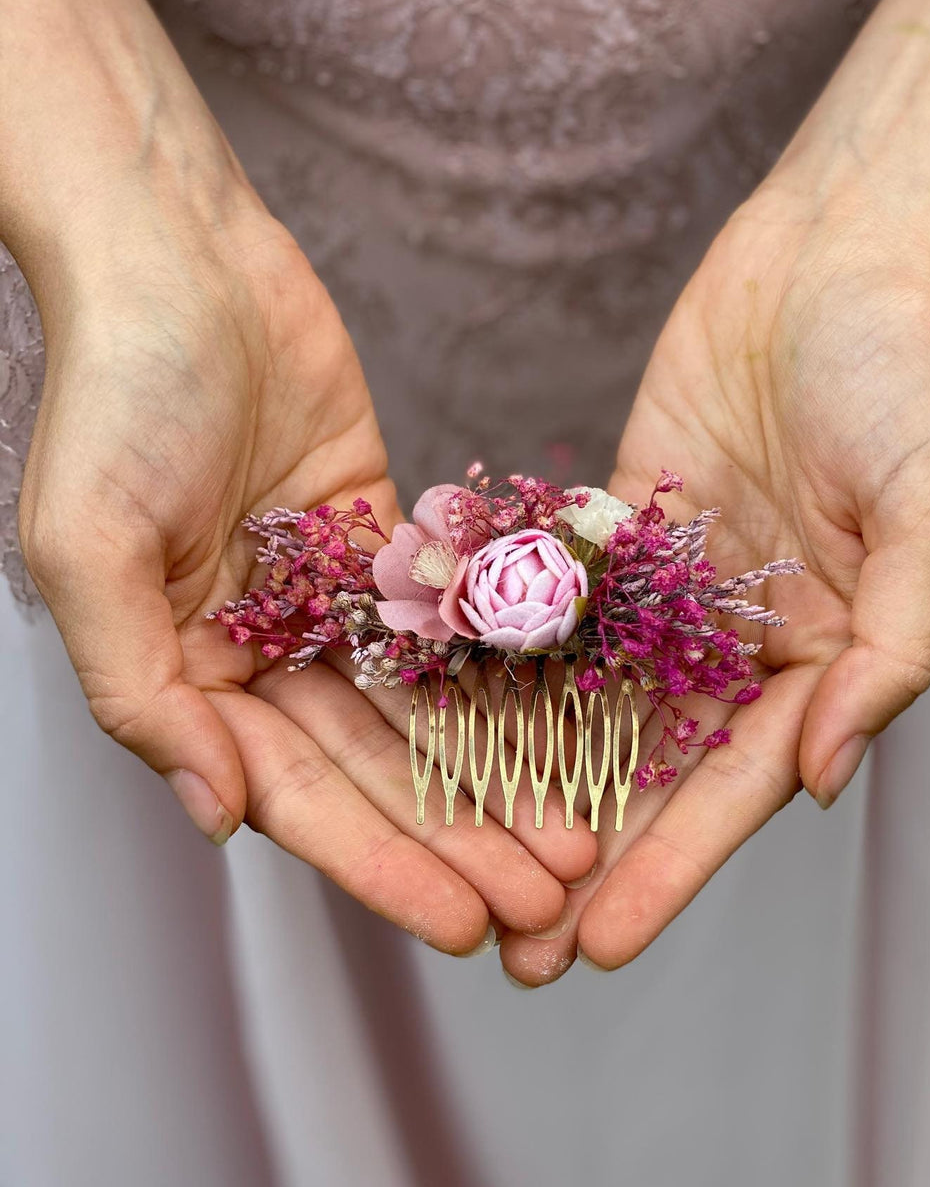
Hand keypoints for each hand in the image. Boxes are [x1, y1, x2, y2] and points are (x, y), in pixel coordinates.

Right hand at [19, 200, 591, 952]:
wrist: (182, 262)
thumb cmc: (118, 396)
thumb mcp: (90, 549)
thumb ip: (141, 689)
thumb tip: (216, 818)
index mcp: (189, 673)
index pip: (296, 795)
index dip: (378, 864)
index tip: (462, 924)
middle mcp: (263, 651)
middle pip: (376, 770)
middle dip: (459, 840)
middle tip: (549, 904)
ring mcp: (332, 598)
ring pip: (427, 712)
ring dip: (498, 779)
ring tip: (581, 843)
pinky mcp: (389, 540)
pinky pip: (456, 624)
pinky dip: (508, 681)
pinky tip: (573, 731)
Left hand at [500, 183, 929, 981]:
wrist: (832, 253)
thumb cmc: (901, 373)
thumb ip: (889, 650)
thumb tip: (824, 780)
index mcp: (825, 653)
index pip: (739, 784)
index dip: (672, 869)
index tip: (600, 945)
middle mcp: (745, 635)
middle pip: (654, 769)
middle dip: (588, 861)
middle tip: (515, 951)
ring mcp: (676, 587)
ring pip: (594, 704)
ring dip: (532, 786)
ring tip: (459, 863)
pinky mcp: (619, 528)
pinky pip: (557, 607)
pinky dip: (507, 666)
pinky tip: (439, 727)